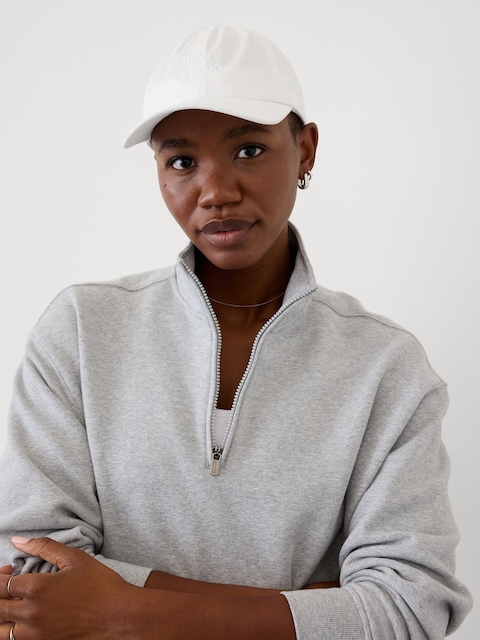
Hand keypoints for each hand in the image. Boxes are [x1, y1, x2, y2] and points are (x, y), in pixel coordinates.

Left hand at [0, 537, 136, 638]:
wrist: (120, 616)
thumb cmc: (101, 585)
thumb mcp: (75, 558)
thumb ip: (44, 547)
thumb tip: (18, 539)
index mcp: (37, 589)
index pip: (0, 584)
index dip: (0, 575)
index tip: (8, 570)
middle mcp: (31, 614)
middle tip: (9, 585)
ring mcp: (36, 635)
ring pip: (1, 630)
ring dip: (2, 616)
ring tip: (13, 606)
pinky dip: (13, 631)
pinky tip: (23, 621)